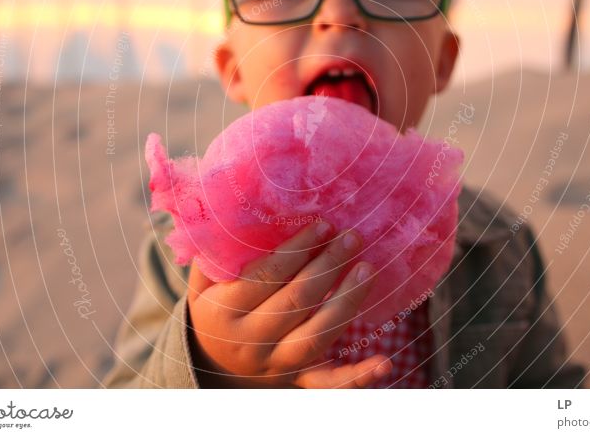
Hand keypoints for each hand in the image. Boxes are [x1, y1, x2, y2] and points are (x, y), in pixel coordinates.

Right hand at [186, 222, 391, 387]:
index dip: (297, 250)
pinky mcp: (296, 379)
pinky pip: (327, 384)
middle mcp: (247, 342)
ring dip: (346, 302)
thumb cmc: (215, 301)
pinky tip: (384, 363)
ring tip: (368, 269)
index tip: (323, 224)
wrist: (212, 359)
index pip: (265, 277)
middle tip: (352, 237)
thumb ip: (220, 249)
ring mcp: (273, 364)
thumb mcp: (205, 277)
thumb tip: (242, 206)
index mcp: (222, 312)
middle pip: (295, 302)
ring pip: (315, 337)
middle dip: (327, 266)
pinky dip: (356, 377)